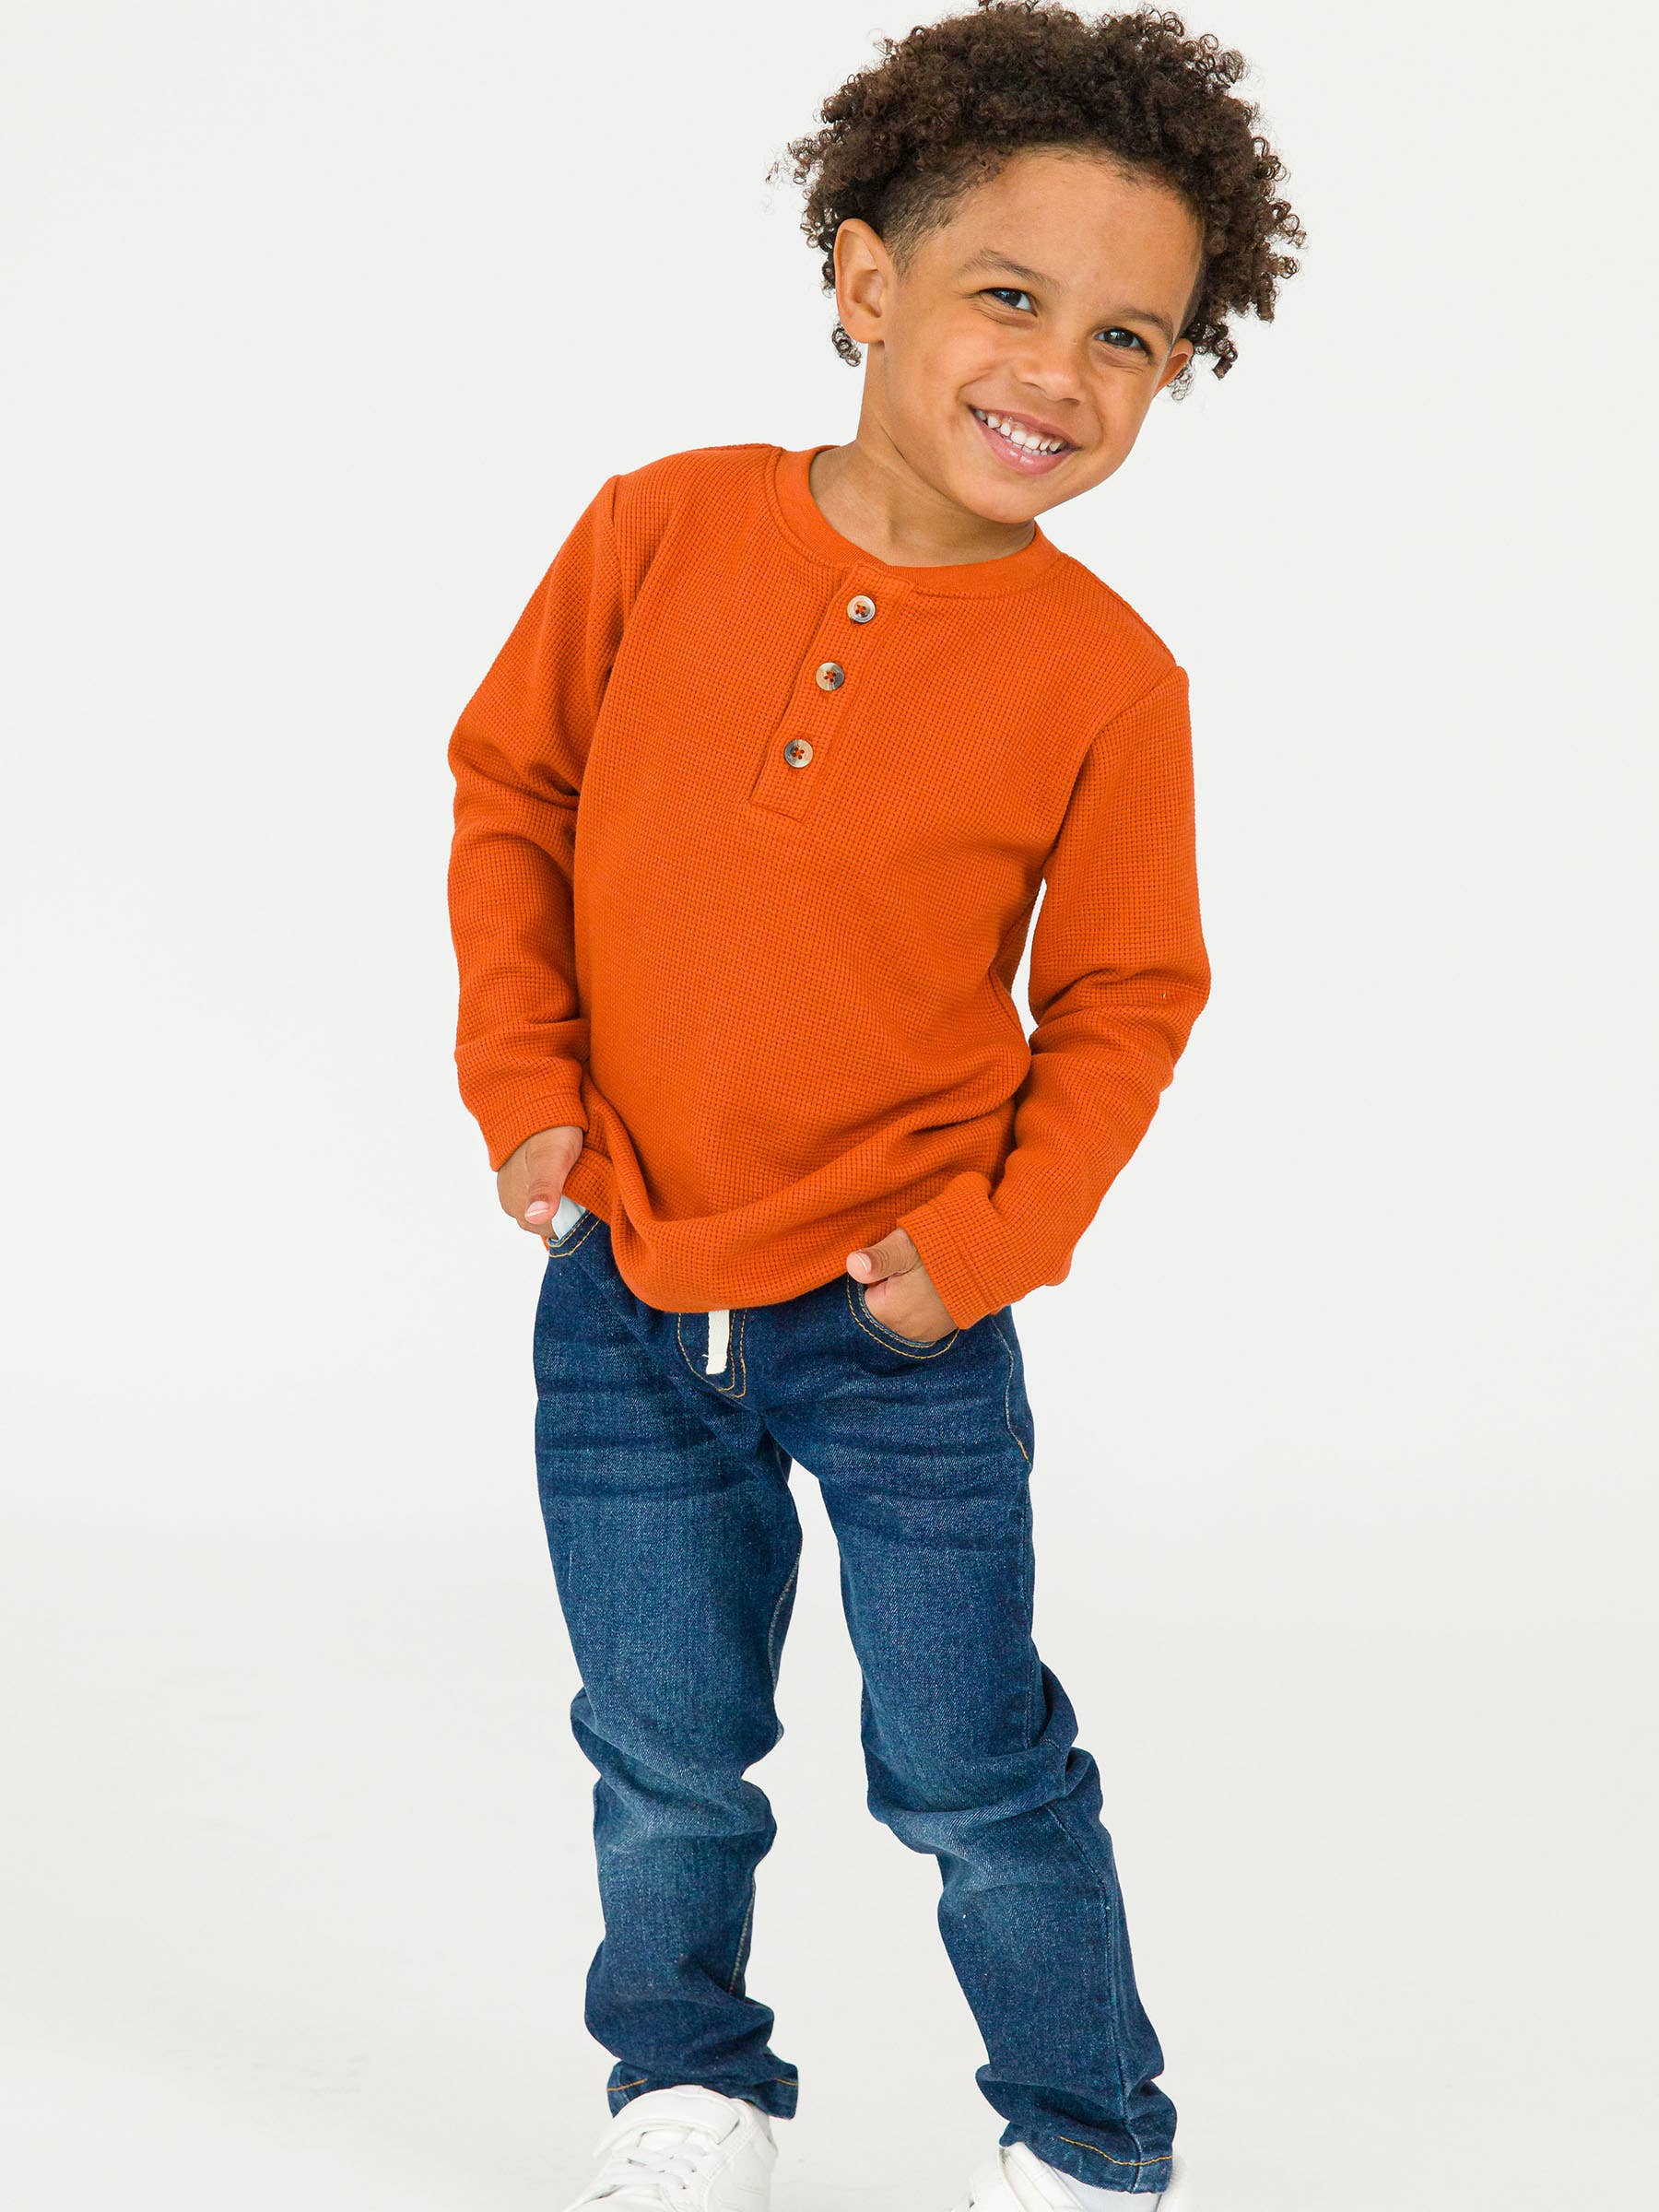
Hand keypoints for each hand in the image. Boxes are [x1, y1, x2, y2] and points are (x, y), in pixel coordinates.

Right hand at [498, 1125, 583, 1234]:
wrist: (533, 1100)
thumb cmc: (548, 1129)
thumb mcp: (553, 1158)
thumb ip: (546, 1187)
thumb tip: (537, 1216)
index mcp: (516, 1205)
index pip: (553, 1231)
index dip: (574, 1219)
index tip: (590, 1201)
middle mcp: (511, 1203)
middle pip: (548, 1222)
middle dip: (569, 1212)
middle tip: (587, 1187)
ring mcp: (513, 1191)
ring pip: (546, 1210)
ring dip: (563, 1202)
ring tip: (579, 1181)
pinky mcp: (519, 1179)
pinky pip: (541, 1196)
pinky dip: (556, 1192)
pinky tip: (568, 1177)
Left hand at [846, 1227, 954, 1343]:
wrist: (987, 1256)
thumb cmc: (941, 1248)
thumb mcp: (905, 1246)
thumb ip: (877, 1258)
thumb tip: (851, 1265)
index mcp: (889, 1315)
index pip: (861, 1298)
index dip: (873, 1277)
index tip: (891, 1265)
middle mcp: (907, 1332)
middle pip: (880, 1308)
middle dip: (887, 1288)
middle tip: (908, 1268)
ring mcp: (927, 1333)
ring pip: (900, 1313)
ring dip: (905, 1296)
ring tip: (923, 1275)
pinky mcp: (943, 1331)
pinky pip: (921, 1317)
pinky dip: (922, 1303)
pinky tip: (933, 1285)